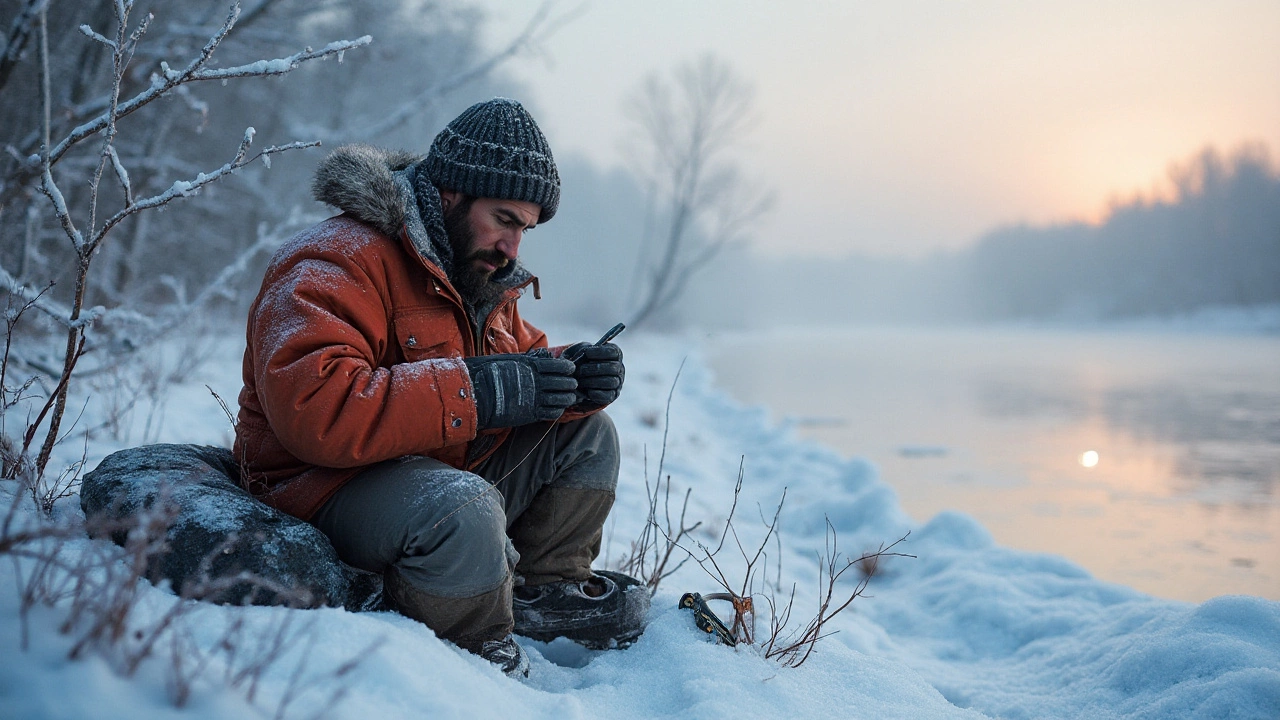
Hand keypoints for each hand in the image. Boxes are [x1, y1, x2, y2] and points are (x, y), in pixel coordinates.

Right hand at [463, 354, 577, 428]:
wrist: (475, 395)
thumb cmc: (488, 374)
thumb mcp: (508, 360)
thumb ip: (527, 360)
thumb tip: (542, 356)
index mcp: (531, 366)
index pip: (559, 366)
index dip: (568, 368)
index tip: (570, 369)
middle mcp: (536, 382)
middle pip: (564, 383)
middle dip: (571, 384)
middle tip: (573, 385)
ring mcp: (534, 399)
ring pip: (561, 399)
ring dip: (567, 398)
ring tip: (569, 398)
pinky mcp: (530, 414)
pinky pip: (552, 413)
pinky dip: (558, 410)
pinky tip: (558, 409)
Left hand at [562, 342, 623, 410]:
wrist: (580, 377)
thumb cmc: (581, 360)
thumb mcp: (579, 353)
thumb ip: (580, 353)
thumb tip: (576, 360)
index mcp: (614, 354)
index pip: (613, 351)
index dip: (600, 352)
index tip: (587, 353)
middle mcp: (619, 368)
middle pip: (613, 368)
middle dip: (595, 369)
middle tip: (581, 370)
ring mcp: (617, 382)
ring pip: (611, 382)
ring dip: (593, 381)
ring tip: (580, 381)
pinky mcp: (612, 395)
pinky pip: (608, 396)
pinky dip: (597, 394)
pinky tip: (586, 391)